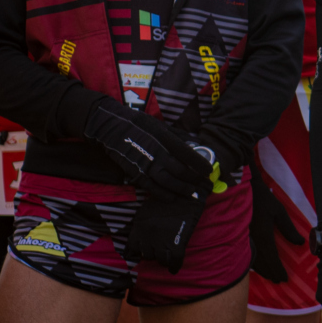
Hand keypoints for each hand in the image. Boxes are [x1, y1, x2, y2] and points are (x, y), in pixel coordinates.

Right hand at [84, 99, 212, 198]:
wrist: (112, 127)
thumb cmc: (139, 124)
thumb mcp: (161, 126)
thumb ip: (178, 136)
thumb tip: (195, 142)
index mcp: (166, 139)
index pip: (189, 155)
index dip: (201, 165)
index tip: (209, 171)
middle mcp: (158, 153)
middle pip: (181, 171)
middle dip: (195, 180)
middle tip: (204, 186)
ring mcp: (146, 164)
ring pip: (169, 182)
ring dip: (182, 189)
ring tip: (192, 193)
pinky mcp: (135, 172)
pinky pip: (152, 187)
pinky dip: (163, 194)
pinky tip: (172, 198)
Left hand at [125, 190, 205, 273]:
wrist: (184, 192)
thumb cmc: (166, 197)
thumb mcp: (146, 210)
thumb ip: (141, 224)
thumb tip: (139, 237)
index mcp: (139, 227)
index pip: (131, 249)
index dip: (136, 252)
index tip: (139, 253)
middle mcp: (148, 236)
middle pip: (146, 255)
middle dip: (152, 254)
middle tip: (158, 250)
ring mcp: (162, 241)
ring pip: (159, 260)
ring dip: (163, 259)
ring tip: (167, 256)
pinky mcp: (177, 243)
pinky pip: (174, 261)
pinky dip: (174, 266)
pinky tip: (174, 267)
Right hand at [248, 174, 304, 282]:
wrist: (241, 189)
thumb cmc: (263, 199)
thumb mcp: (280, 212)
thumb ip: (289, 229)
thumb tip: (300, 243)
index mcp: (263, 236)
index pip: (272, 258)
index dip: (278, 270)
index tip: (284, 279)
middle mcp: (252, 241)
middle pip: (262, 263)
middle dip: (270, 273)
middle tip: (278, 280)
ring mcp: (242, 240)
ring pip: (252, 260)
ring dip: (261, 270)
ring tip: (269, 276)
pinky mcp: (237, 237)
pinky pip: (245, 254)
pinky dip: (253, 262)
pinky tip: (257, 264)